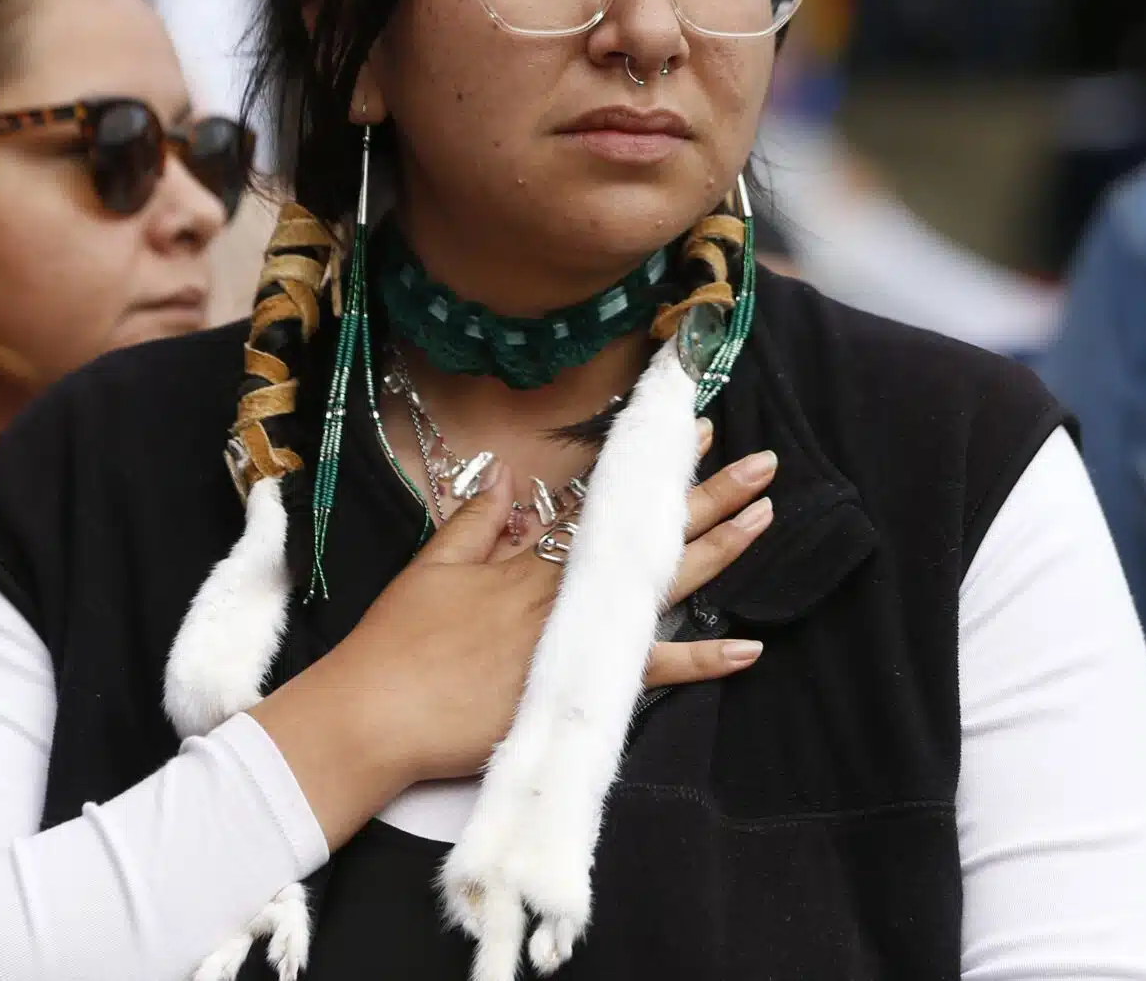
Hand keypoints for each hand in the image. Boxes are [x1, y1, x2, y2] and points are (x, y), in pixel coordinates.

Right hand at [250, 422, 773, 846]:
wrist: (380, 712)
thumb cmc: (399, 641)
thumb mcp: (432, 564)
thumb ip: (476, 520)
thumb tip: (509, 479)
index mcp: (532, 559)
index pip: (607, 503)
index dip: (650, 470)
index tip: (687, 432)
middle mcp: (567, 590)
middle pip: (649, 536)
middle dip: (708, 496)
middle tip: (760, 464)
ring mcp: (580, 636)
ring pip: (665, 588)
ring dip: (720, 550)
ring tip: (765, 516)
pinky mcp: (581, 686)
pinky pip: (654, 671)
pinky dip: (702, 662)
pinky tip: (748, 649)